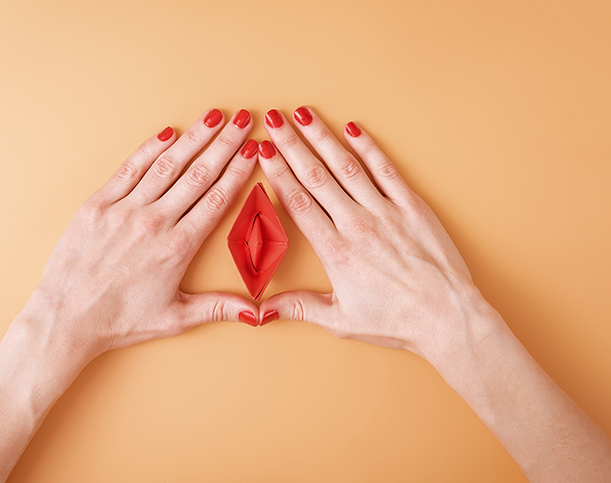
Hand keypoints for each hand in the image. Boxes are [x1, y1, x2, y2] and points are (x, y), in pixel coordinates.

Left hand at [18, 108, 259, 361]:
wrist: (66, 318)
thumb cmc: (120, 321)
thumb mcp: (176, 318)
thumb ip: (220, 308)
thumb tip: (258, 313)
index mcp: (178, 247)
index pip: (217, 199)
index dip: (238, 171)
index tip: (253, 150)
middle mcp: (154, 222)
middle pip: (199, 174)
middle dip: (225, 143)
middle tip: (244, 120)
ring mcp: (124, 210)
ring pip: (167, 165)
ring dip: (194, 138)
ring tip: (215, 117)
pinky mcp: (98, 205)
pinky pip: (130, 169)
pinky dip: (150, 149)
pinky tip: (168, 133)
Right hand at [257, 107, 494, 361]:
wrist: (447, 318)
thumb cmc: (397, 322)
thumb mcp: (340, 321)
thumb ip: (298, 308)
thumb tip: (260, 310)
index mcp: (336, 251)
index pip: (298, 202)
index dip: (277, 173)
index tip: (263, 151)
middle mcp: (357, 224)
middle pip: (316, 176)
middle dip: (291, 144)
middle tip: (273, 119)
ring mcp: (386, 212)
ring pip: (346, 166)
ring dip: (323, 138)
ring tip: (304, 115)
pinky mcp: (413, 207)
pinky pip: (386, 170)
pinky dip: (369, 148)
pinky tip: (353, 129)